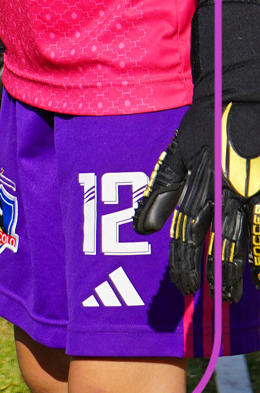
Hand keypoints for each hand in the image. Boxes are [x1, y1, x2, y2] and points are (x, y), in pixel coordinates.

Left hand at [133, 100, 259, 301]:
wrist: (241, 94)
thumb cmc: (206, 124)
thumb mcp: (178, 150)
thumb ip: (162, 189)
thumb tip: (143, 228)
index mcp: (198, 180)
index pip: (186, 230)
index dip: (184, 261)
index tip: (183, 287)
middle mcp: (225, 188)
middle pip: (218, 240)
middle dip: (215, 273)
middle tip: (215, 298)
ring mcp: (251, 188)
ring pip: (246, 236)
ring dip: (242, 268)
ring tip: (239, 292)